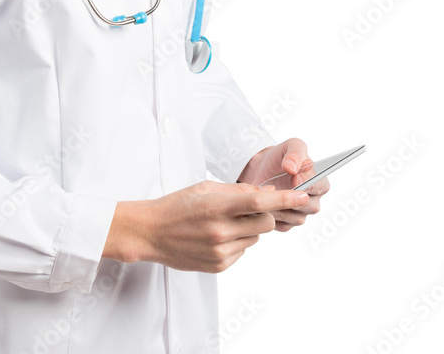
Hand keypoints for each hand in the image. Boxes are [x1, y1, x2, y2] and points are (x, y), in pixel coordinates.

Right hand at [107, 180, 309, 271]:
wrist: (152, 232)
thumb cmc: (177, 206)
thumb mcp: (205, 188)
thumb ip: (237, 190)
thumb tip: (267, 192)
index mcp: (217, 207)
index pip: (259, 202)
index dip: (284, 199)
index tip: (302, 195)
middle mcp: (221, 232)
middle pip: (264, 222)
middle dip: (265, 213)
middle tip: (248, 208)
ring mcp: (221, 251)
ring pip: (255, 237)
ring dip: (248, 228)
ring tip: (223, 222)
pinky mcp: (220, 266)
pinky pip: (243, 251)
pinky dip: (238, 241)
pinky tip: (216, 236)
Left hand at [237, 137, 329, 231]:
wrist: (261, 170)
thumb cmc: (279, 157)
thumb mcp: (289, 146)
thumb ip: (294, 153)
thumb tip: (293, 168)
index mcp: (319, 181)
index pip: (320, 186)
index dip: (308, 184)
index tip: (294, 179)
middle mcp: (313, 200)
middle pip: (309, 205)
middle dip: (292, 197)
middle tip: (276, 188)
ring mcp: (301, 214)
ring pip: (295, 217)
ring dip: (280, 206)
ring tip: (266, 194)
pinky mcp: (287, 223)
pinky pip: (283, 224)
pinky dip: (272, 215)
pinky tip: (263, 204)